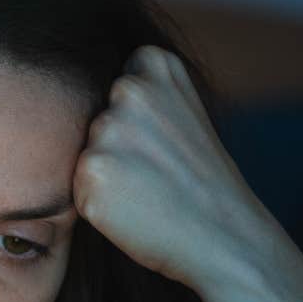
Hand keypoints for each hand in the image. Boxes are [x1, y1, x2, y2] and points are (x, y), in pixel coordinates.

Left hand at [74, 45, 281, 292]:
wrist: (226, 237)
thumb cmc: (201, 179)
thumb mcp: (185, 110)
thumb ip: (149, 88)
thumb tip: (95, 81)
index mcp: (155, 63)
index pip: (111, 82)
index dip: (134, 119)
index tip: (163, 140)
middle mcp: (130, 89)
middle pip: (92, 119)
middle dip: (115, 147)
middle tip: (156, 172)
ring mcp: (110, 129)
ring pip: (83, 152)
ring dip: (105, 174)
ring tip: (147, 189)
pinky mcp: (93, 170)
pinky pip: (76, 186)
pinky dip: (97, 203)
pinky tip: (133, 208)